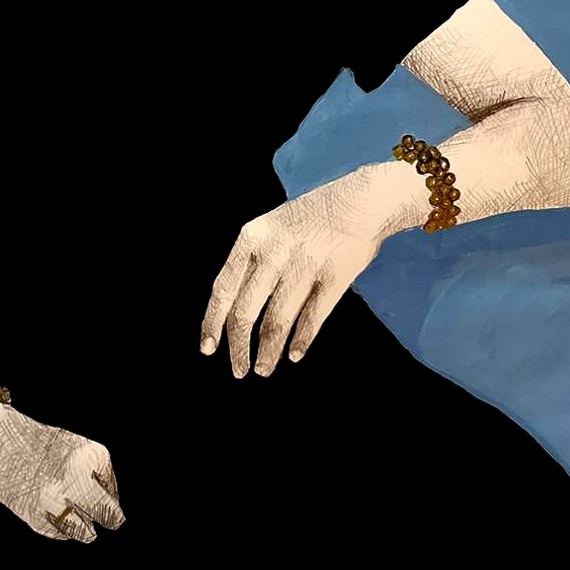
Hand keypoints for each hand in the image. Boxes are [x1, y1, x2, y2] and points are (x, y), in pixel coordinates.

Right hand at [0, 402, 124, 541]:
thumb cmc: (37, 442)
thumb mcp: (73, 447)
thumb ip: (93, 473)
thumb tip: (110, 505)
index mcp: (90, 456)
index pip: (111, 487)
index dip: (107, 489)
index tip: (102, 489)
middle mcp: (77, 480)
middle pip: (108, 513)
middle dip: (111, 517)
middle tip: (113, 520)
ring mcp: (56, 502)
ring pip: (86, 532)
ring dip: (85, 528)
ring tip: (82, 522)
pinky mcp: (37, 520)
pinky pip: (61, 534)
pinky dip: (61, 528)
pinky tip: (53, 513)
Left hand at [200, 170, 391, 376]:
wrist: (361, 200)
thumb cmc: (312, 216)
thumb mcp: (270, 226)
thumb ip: (252, 261)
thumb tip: (233, 308)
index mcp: (252, 238)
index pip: (224, 287)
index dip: (213, 321)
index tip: (208, 348)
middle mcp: (273, 252)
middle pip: (246, 311)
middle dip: (238, 347)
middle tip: (238, 370)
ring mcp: (304, 265)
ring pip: (276, 322)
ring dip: (268, 352)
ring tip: (263, 369)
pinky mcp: (334, 278)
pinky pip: (311, 319)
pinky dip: (300, 341)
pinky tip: (294, 355)